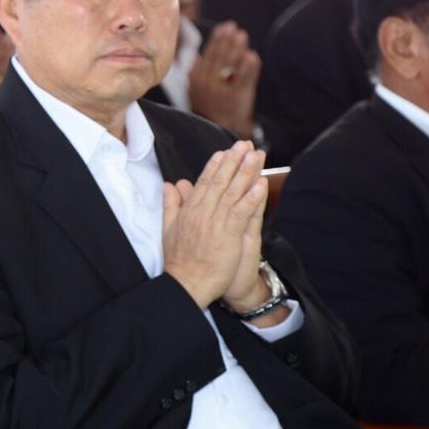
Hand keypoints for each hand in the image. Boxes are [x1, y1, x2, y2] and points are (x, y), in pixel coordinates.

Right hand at [162, 142, 266, 308]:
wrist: (185, 284)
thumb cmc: (179, 261)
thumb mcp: (168, 229)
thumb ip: (171, 204)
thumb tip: (169, 184)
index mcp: (189, 211)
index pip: (204, 183)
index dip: (216, 165)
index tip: (225, 151)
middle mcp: (202, 213)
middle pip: (220, 182)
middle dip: (233, 161)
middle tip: (244, 144)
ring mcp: (216, 223)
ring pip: (233, 192)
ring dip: (245, 172)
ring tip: (256, 155)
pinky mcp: (228, 236)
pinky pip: (242, 212)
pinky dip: (252, 198)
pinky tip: (261, 184)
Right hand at [186, 22, 259, 139]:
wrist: (220, 128)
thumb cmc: (209, 105)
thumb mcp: (196, 88)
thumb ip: (198, 70)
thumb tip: (198, 52)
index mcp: (197, 79)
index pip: (208, 53)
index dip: (217, 39)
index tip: (224, 28)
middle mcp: (209, 83)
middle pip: (220, 55)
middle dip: (228, 39)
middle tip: (234, 28)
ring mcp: (224, 89)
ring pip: (232, 62)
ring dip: (238, 47)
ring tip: (242, 36)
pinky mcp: (239, 95)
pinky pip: (246, 75)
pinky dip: (249, 64)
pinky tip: (251, 55)